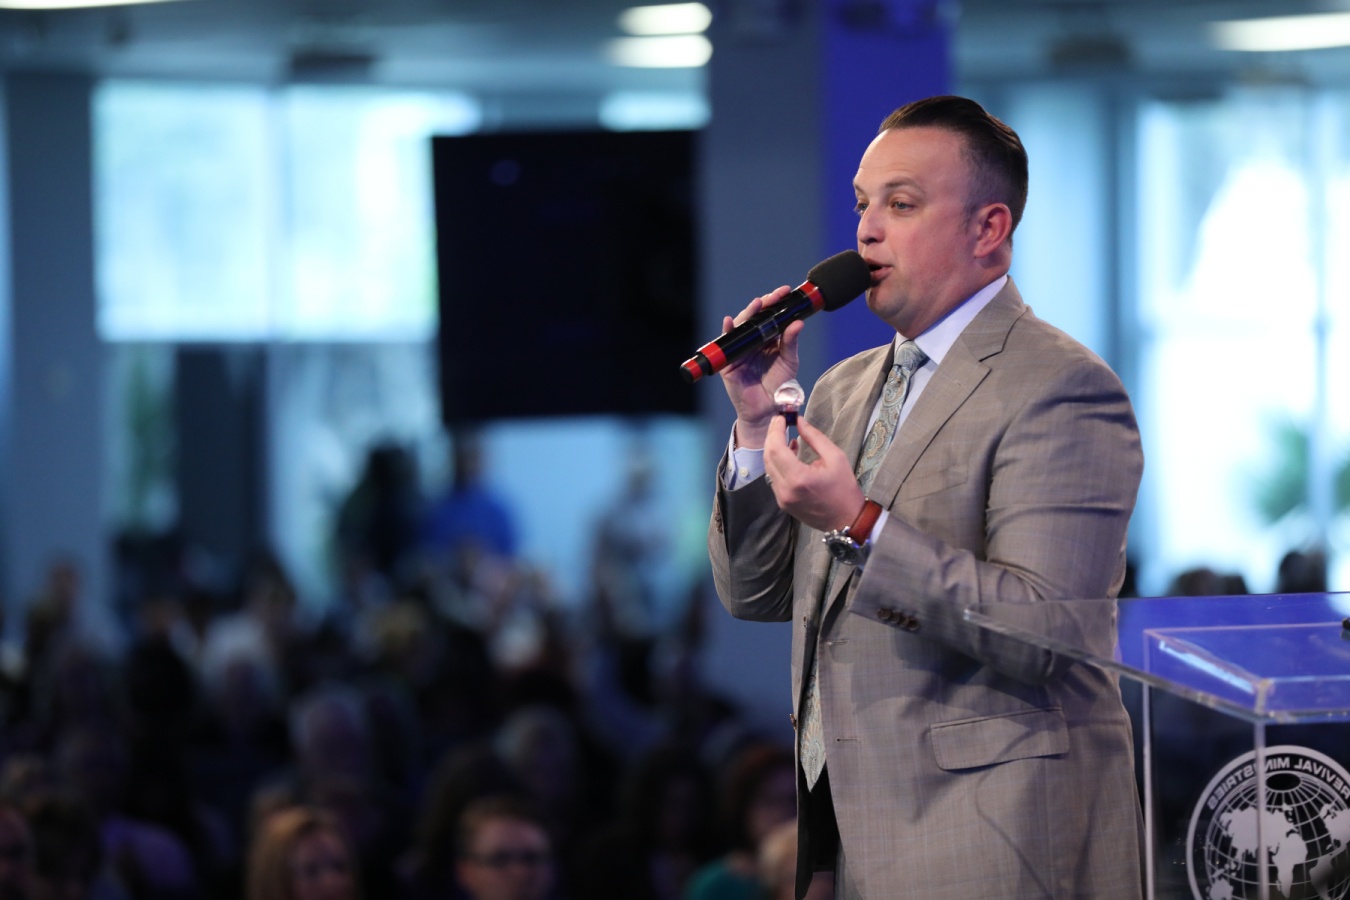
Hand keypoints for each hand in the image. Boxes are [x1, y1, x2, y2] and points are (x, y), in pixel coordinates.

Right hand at [718, 286, 803, 447]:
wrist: (769, 409)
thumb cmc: (779, 385)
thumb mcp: (789, 361)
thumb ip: (791, 342)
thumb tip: (798, 322)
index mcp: (768, 339)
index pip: (771, 316)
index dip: (776, 303)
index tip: (786, 292)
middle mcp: (753, 341)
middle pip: (755, 318)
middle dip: (764, 304)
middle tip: (775, 295)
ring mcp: (740, 350)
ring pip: (741, 327)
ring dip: (748, 314)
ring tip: (757, 304)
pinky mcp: (729, 362)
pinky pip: (726, 345)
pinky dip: (727, 332)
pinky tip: (729, 323)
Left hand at [763, 414, 864, 532]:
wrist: (847, 520)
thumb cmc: (844, 488)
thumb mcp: (835, 457)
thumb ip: (814, 437)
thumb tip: (799, 422)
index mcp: (798, 478)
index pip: (776, 449)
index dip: (775, 431)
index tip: (780, 418)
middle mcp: (785, 489)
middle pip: (768, 457)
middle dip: (771, 437)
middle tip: (779, 423)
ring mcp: (781, 498)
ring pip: (769, 468)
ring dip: (774, 450)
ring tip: (784, 436)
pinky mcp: (782, 503)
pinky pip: (774, 478)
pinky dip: (778, 463)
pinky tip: (789, 454)